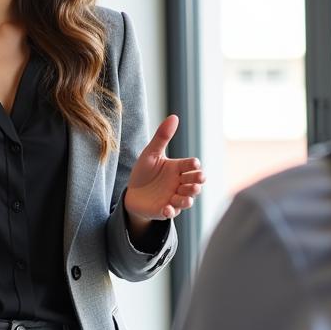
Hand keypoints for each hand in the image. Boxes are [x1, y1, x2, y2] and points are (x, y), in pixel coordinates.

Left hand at [124, 115, 204, 230]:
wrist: (132, 193)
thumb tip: (174, 116)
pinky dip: (170, 211)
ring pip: (187, 199)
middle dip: (197, 182)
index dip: (194, 165)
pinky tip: (166, 208)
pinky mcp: (165, 210)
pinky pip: (171, 212)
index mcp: (178, 168)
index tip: (193, 163)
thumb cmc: (144, 172)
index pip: (191, 165)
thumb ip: (162, 137)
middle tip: (198, 180)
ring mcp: (174, 198)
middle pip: (194, 183)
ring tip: (185, 198)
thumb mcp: (150, 153)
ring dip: (187, 198)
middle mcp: (180, 184)